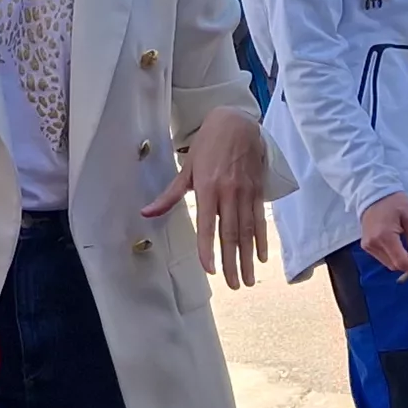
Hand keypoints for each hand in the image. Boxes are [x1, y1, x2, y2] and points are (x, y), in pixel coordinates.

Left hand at [150, 108, 271, 288]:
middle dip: (232, 262)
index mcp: (208, 188)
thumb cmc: (208, 145)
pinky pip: (260, 219)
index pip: (208, 225)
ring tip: (247, 279)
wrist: (237, 122)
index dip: (208, 249)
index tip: (209, 269)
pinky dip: (261, 239)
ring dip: (248, 258)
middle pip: (231, 234)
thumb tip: (146, 212)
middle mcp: (229, 193)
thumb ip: (170, 195)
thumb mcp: (188, 167)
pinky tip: (260, 257)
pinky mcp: (259, 190)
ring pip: (248, 231)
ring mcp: (246, 192)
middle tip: (233, 285)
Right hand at [359, 191, 407, 279]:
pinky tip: (405, 251)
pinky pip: (384, 259)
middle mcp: (373, 244)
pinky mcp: (366, 245)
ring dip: (405, 263)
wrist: (373, 191)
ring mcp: (368, 246)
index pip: (402, 262)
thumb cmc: (394, 201)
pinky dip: (396, 258)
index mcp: (384, 236)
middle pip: (396, 265)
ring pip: (390, 264)